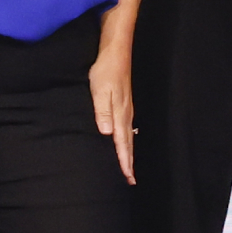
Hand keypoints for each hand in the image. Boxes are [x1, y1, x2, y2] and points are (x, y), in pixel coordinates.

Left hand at [88, 49, 136, 184]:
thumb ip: (103, 111)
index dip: (124, 161)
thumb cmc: (106, 70)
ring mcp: (127, 109)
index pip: (122, 142)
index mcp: (120, 114)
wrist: (116, 52)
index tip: (127, 177)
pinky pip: (128, 128)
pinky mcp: (125, 103)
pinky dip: (128, 140)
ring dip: (129, 152)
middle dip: (129, 162)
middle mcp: (126, 114)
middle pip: (128, 143)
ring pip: (129, 137)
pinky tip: (127, 140)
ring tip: (129, 166)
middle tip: (131, 180)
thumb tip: (106, 132)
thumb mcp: (100, 89)